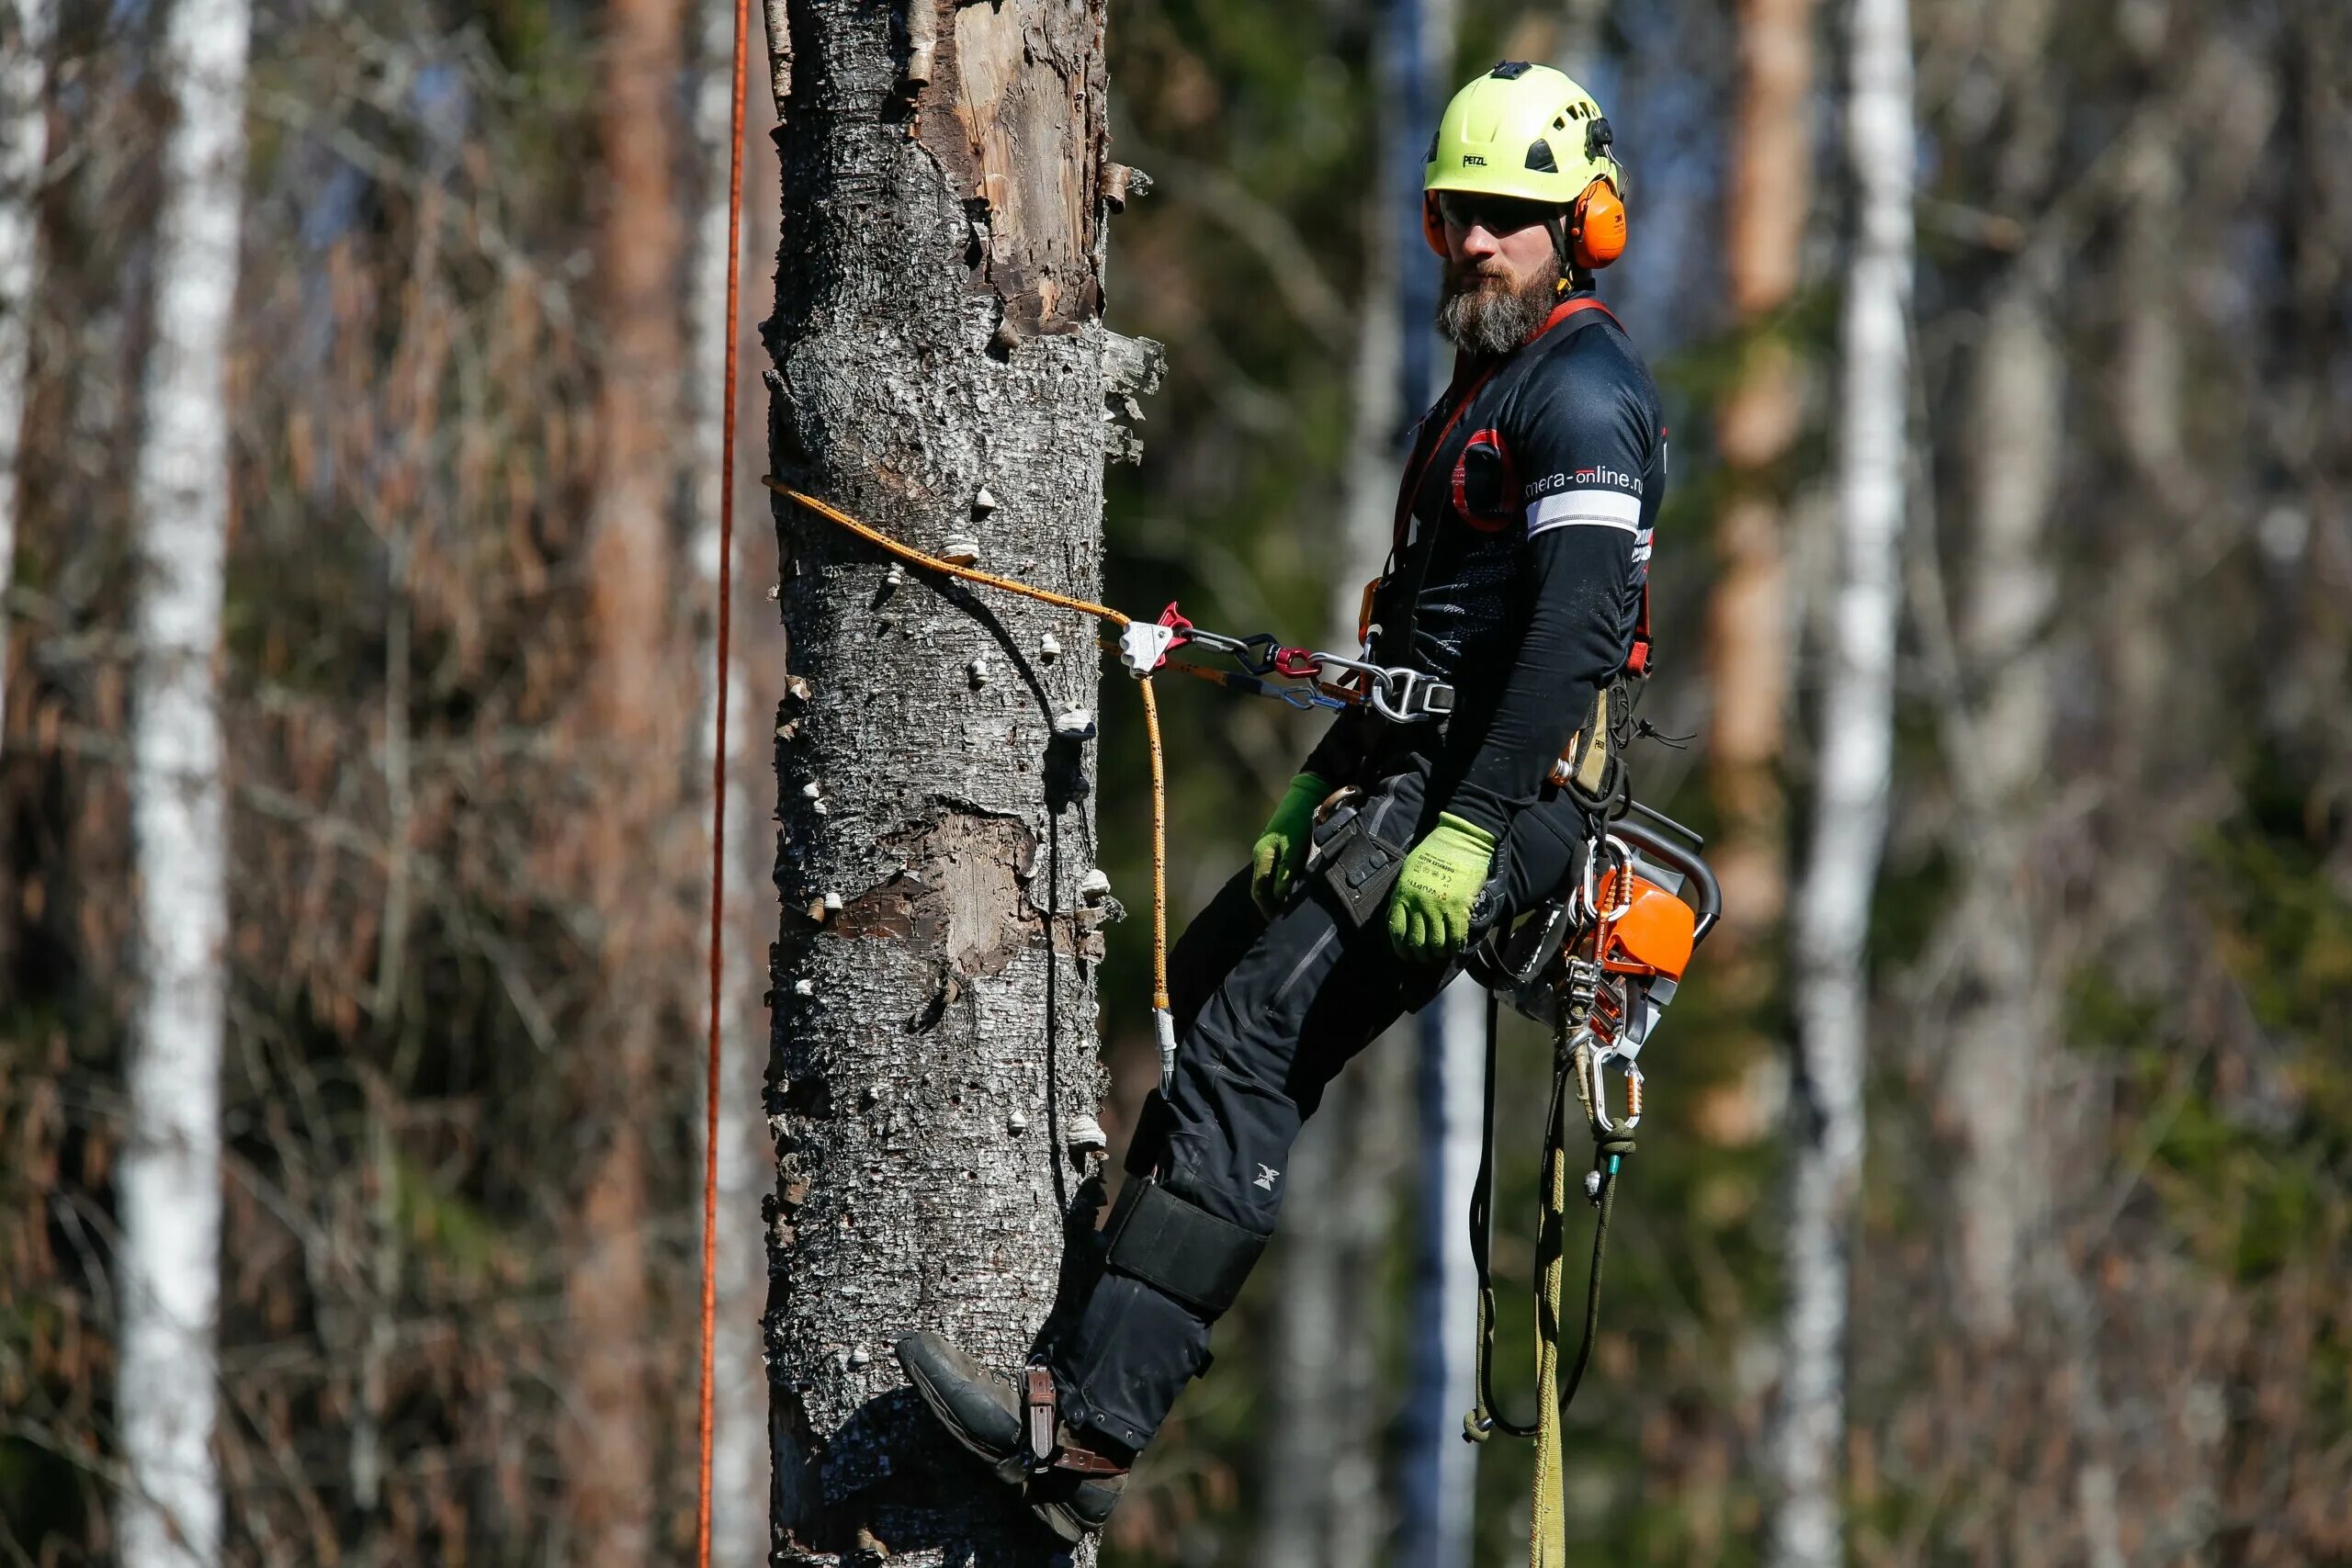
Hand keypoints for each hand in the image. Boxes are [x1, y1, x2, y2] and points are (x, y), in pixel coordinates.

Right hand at [1249, 773, 1328, 916]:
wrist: (1307, 794)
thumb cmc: (1300, 820)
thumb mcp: (1296, 845)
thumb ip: (1287, 869)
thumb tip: (1280, 895)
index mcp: (1262, 854)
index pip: (1259, 890)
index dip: (1266, 908)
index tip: (1276, 922)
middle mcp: (1261, 853)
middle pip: (1261, 887)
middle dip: (1270, 904)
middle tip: (1283, 919)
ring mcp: (1268, 849)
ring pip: (1267, 879)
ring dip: (1275, 895)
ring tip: (1289, 908)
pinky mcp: (1277, 845)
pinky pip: (1274, 871)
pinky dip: (1280, 883)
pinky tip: (1291, 889)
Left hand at [1386, 812, 1496, 960]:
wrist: (1459, 839)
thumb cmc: (1433, 851)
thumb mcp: (1409, 871)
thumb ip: (1404, 894)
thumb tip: (1400, 915)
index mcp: (1403, 895)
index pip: (1396, 930)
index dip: (1401, 948)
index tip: (1406, 954)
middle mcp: (1418, 904)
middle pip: (1416, 942)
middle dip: (1421, 955)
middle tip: (1426, 957)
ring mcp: (1439, 907)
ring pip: (1436, 943)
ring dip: (1438, 953)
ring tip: (1441, 953)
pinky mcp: (1459, 907)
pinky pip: (1456, 936)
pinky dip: (1456, 947)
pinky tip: (1456, 948)